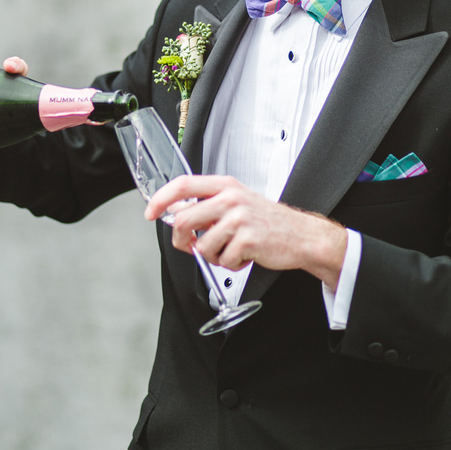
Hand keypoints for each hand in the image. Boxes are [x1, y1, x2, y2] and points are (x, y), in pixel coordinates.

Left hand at [145, 175, 347, 289]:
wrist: (301, 235)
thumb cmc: (266, 221)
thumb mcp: (237, 202)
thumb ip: (209, 204)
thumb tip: (175, 214)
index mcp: (225, 185)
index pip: (183, 184)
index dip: (161, 198)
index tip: (150, 212)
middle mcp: (231, 198)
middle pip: (184, 219)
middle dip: (182, 239)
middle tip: (191, 245)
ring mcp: (240, 218)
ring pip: (202, 245)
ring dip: (213, 256)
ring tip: (231, 250)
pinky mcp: (248, 240)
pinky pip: (223, 260)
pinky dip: (231, 264)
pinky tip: (245, 256)